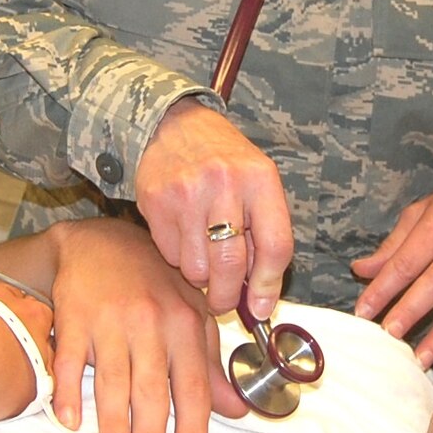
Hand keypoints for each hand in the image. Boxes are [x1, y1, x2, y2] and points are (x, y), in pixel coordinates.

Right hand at [48, 218, 246, 432]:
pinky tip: (70, 421)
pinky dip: (68, 391)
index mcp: (185, 324)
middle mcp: (150, 323)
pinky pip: (70, 361)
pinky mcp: (74, 317)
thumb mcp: (191, 316)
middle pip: (152, 390)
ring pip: (113, 380)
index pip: (192, 386)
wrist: (100, 242)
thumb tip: (236, 410)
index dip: (192, 429)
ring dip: (113, 424)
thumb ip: (209, 366)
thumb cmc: (153, 286)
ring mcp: (110, 320)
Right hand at [135, 97, 294, 316]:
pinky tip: (183, 235)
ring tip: (203, 255)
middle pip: (232, 265)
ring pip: (197, 268)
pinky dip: (179, 257)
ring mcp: (187, 193)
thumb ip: (264, 235)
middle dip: (228, 297)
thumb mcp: (257, 184)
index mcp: (260, 179)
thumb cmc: (223, 161)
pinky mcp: (156, 202)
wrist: (174, 126)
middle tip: (224, 304)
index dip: (269, 286)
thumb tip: (259, 300)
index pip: (276, 246)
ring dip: (201, 276)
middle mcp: (225, 184)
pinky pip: (171, 256)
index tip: (260, 307)